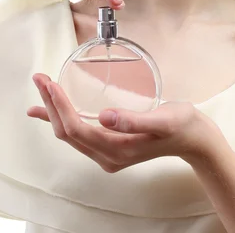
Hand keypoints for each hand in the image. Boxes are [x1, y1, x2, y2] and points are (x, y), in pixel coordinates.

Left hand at [27, 73, 216, 171]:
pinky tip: (50, 111)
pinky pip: (78, 133)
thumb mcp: (162, 120)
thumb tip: (104, 116)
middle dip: (50, 106)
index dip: (59, 107)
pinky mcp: (110, 145)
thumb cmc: (181, 125)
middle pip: (67, 132)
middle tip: (40, 79)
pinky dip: (62, 119)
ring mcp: (107, 153)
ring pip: (70, 133)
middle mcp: (107, 156)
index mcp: (117, 150)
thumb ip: (134, 120)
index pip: (77, 129)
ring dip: (53, 111)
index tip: (50, 84)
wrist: (194, 138)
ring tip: (42, 89)